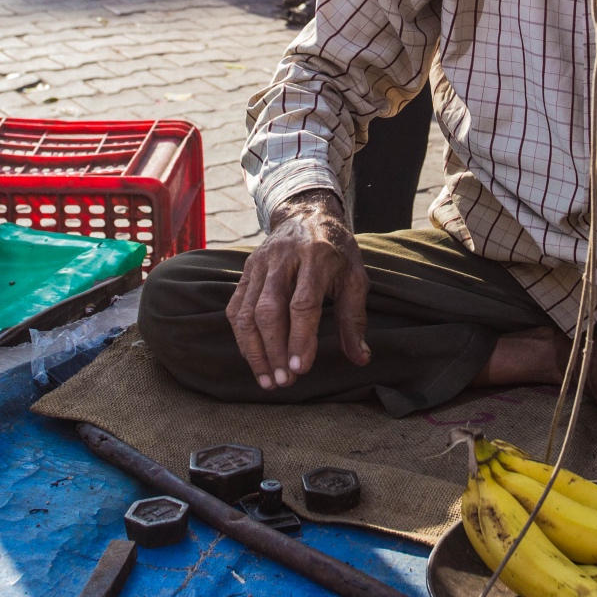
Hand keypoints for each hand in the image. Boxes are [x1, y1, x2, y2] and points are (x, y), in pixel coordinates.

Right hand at [227, 190, 369, 389]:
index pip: (303, 303)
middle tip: (284, 381)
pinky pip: (236, 307)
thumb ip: (355, 318)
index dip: (300, 338)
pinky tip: (253, 358)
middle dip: (274, 350)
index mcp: (317, 256)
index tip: (300, 368)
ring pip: (247, 311)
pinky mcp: (246, 270)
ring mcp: (260, 263)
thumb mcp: (355, 277)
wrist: (307, 215)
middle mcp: (284, 258)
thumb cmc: (336, 252)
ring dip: (254, 350)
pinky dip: (242, 337)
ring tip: (267, 379)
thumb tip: (361, 358)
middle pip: (269, 310)